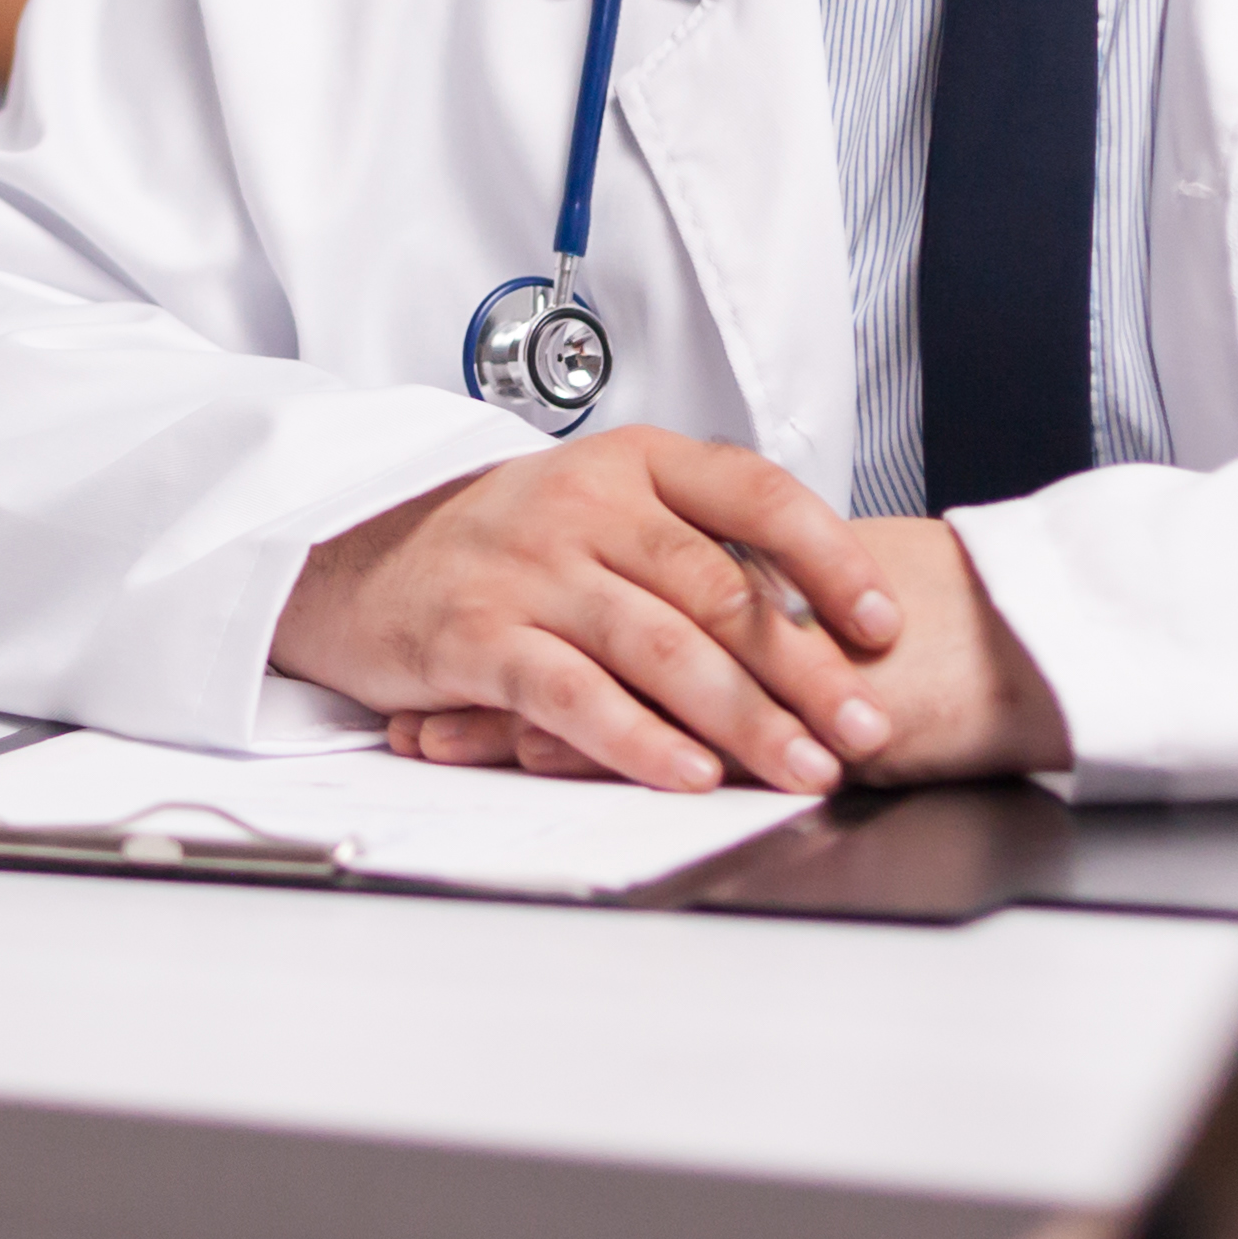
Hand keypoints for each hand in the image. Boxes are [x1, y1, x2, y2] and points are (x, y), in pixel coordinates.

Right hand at [387, 500, 1070, 787]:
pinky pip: (572, 694)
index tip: (885, 625)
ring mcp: (527, 568)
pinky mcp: (476, 635)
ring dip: (744, 717)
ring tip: (802, 769)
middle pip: (717, 588)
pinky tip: (689, 775)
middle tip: (866, 730)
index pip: (755, 493)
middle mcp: (584, 503)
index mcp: (632, 463)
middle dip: (804, 669)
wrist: (353, 560)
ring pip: (658, 646)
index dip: (830, 558)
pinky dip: (637, 740)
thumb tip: (819, 623)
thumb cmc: (500, 547)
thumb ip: (689, 548)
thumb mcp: (598, 512)